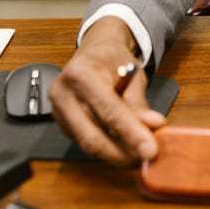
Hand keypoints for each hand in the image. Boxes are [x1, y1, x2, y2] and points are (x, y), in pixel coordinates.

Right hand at [49, 16, 165, 164]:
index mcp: (79, 72)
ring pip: (89, 144)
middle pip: (92, 135)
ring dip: (117, 152)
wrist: (94, 51)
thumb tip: (152, 127)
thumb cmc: (113, 59)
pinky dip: (108, 147)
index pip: (107, 109)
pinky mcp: (61, 125)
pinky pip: (86, 142)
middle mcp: (62, 93)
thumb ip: (139, 103)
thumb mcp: (132, 74)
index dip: (130, 132)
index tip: (150, 149)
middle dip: (123, 151)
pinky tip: (123, 146)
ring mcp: (58, 111)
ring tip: (139, 152)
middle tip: (147, 156)